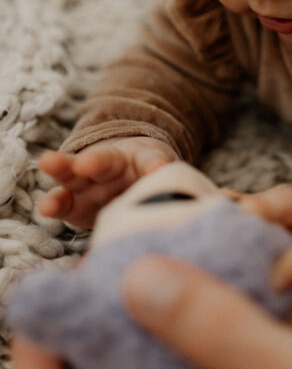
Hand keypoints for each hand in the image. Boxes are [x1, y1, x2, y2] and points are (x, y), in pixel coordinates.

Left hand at [12, 258, 291, 368]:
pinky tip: (231, 281)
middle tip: (131, 250)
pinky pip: (182, 365)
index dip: (35, 348)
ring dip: (144, 308)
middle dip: (92, 311)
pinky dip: (189, 316)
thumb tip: (133, 279)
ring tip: (184, 253)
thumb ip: (220, 329)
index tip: (62, 284)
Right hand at [38, 138, 176, 228]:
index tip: (156, 167)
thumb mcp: (161, 173)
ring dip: (62, 168)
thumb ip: (163, 176)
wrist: (124, 180)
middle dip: (94, 160)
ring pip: (74, 174)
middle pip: (101, 161)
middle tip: (85, 162)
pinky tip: (45, 208)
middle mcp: (109, 168)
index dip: (151, 164)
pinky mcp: (74, 206)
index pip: (146, 160)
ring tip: (48, 162)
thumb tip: (169, 176)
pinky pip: (63, 205)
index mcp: (138, 160)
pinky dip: (54, 205)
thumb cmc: (146, 176)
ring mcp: (88, 185)